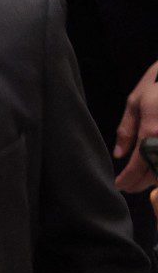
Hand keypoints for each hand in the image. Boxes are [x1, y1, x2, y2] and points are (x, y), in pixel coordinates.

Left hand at [115, 59, 157, 190]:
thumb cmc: (157, 85)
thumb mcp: (135, 102)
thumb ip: (126, 130)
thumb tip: (118, 155)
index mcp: (152, 132)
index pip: (139, 164)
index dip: (128, 178)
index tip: (119, 185)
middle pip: (156, 174)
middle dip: (141, 183)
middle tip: (128, 186)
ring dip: (153, 179)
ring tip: (139, 179)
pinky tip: (153, 169)